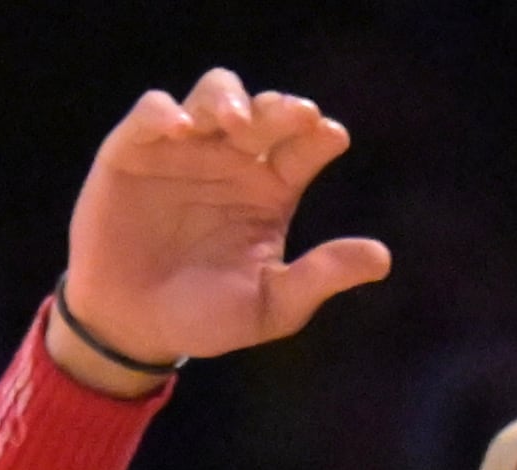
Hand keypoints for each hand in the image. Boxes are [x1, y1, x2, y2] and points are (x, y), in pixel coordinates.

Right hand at [57, 69, 388, 386]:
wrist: (136, 327)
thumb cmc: (209, 318)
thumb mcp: (272, 305)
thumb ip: (321, 277)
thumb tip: (382, 258)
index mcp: (273, 190)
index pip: (304, 148)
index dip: (319, 135)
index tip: (333, 136)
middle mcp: (233, 161)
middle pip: (265, 112)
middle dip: (281, 109)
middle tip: (295, 117)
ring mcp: (184, 151)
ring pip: (213, 95)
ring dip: (229, 98)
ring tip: (237, 123)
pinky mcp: (134, 151)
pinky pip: (151, 113)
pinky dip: (164, 111)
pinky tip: (181, 128)